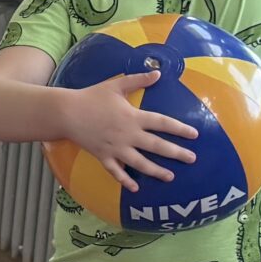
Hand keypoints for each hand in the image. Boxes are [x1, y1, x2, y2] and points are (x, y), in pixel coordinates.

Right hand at [59, 70, 199, 191]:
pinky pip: (116, 171)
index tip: (194, 135)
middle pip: (157, 146)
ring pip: (140, 163)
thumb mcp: (115, 84)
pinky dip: (125, 180)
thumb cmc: (91, 96)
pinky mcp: (103, 156)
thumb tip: (158, 73)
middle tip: (192, 159)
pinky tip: (135, 188)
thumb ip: (138, 80)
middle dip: (176, 153)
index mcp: (133, 117)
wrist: (66, 112)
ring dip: (156, 171)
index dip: (180, 129)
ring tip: (170, 176)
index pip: (162, 123)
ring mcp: (116, 148)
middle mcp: (128, 135)